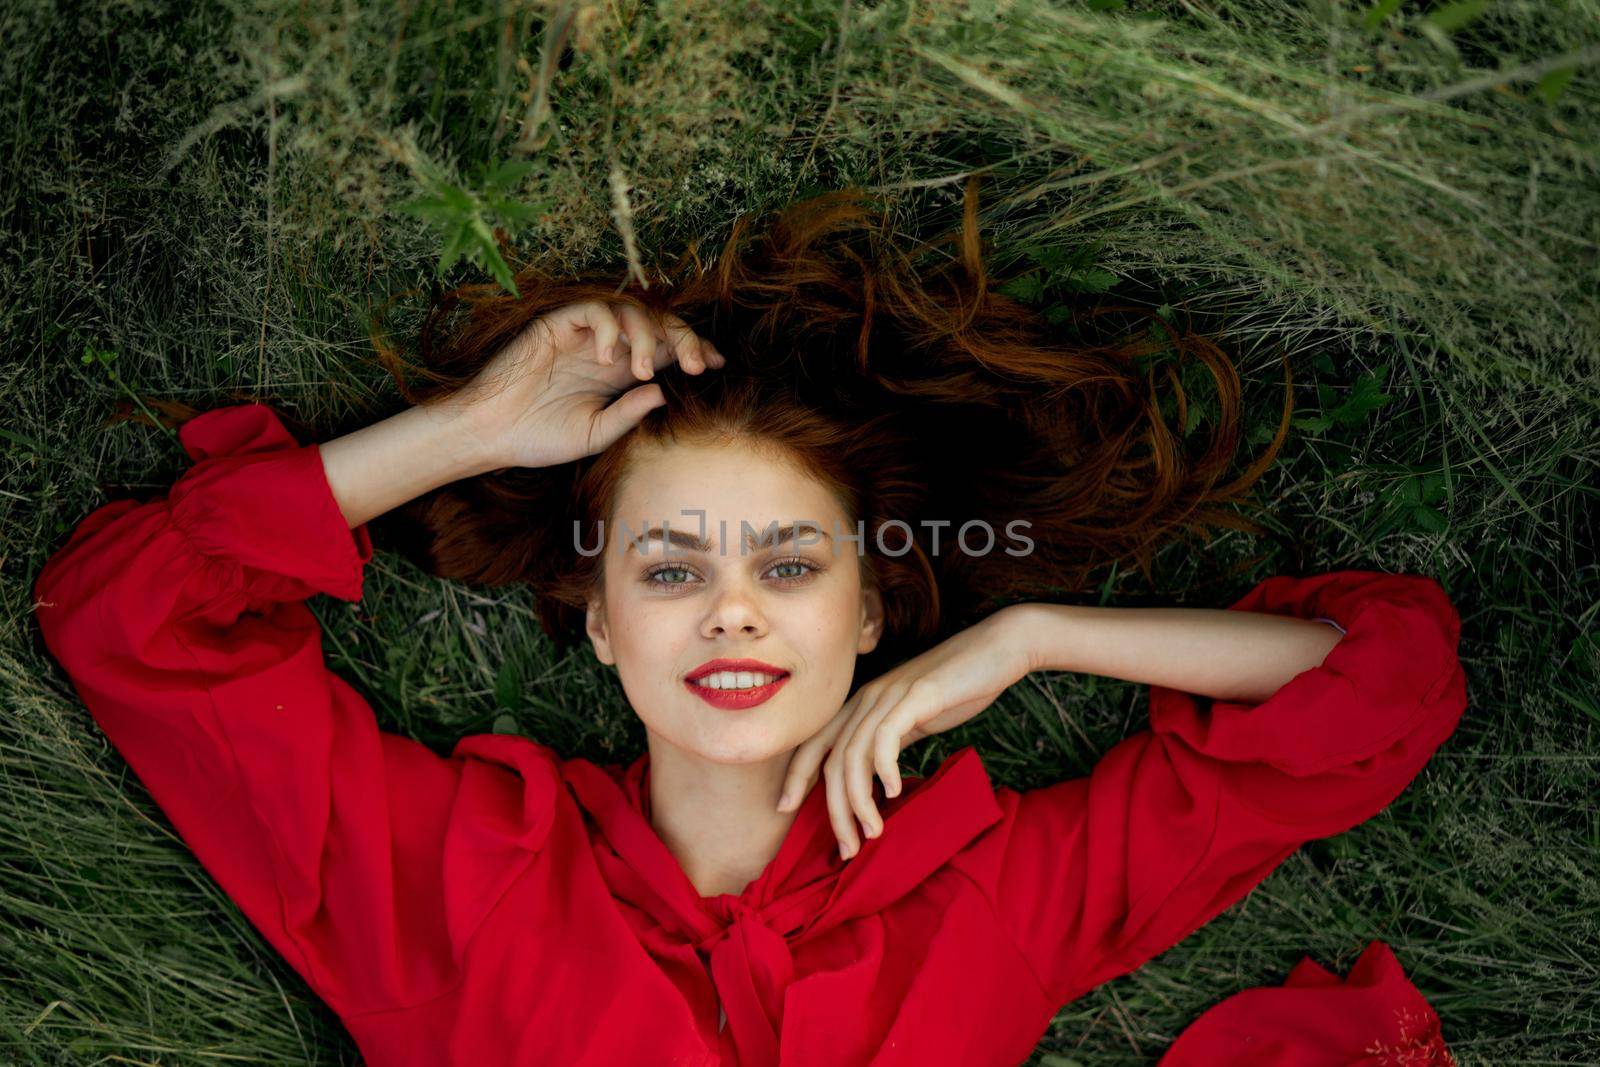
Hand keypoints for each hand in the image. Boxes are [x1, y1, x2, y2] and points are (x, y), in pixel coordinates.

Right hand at [450, 300, 725, 469]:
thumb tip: (662, 391)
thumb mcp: (595, 434)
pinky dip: (610, 327)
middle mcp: (608, 349)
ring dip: (645, 336)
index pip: (667, 351)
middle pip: (658, 325)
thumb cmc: (539, 437)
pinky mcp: (559, 325)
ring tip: (637, 370)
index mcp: (621, 375)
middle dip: (684, 338)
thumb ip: (628, 414)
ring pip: (632, 311)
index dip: (694, 351)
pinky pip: (595, 310)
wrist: (491, 432)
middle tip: (695, 364)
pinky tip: (609, 357)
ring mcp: (585, 335)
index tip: (717, 365)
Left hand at [777, 605, 1034, 859]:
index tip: (785, 808)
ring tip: (872, 832)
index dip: (795, 775)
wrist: (998, 648)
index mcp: (863, 703)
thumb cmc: (958, 688)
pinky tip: (896, 792)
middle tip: (846, 848)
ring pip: (854, 754)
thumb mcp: (914, 718)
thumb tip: (876, 780)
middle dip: (834, 809)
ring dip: (859, 800)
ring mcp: (891, 694)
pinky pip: (886, 737)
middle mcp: (868, 697)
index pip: (815, 741)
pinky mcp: (918, 694)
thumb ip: (890, 741)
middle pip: (833, 759)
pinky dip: (885, 769)